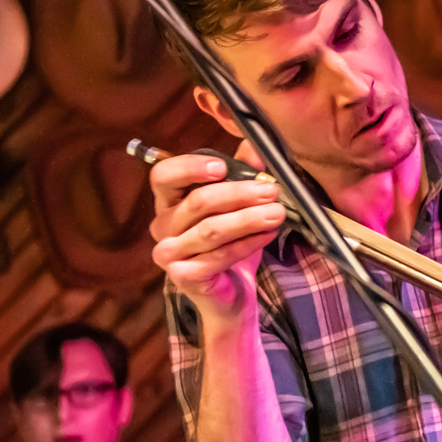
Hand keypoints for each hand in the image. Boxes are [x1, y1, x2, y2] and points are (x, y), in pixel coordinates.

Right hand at [149, 141, 285, 323]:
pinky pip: (219, 256)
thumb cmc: (232, 245)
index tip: (223, 166)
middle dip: (239, 194)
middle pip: (198, 201)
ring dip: (248, 218)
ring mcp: (169, 253)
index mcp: (169, 202)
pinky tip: (268, 234)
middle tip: (271, 191)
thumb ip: (243, 174)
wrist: (232, 294)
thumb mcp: (238, 206)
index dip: (190, 167)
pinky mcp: (183, 276)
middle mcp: (163, 226)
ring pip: (211, 229)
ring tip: (277, 212)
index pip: (164, 175)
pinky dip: (248, 243)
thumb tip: (255, 146)